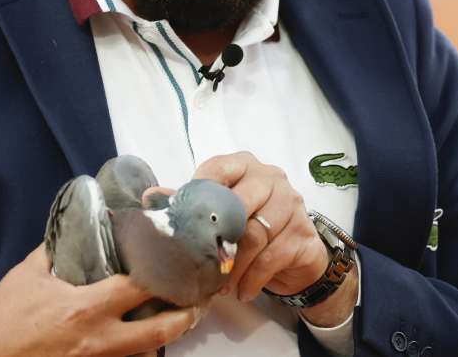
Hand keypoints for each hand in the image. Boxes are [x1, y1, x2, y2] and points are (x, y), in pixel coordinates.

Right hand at [0, 242, 196, 356]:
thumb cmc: (3, 315)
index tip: (178, 262)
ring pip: (146, 354)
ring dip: (166, 338)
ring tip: (182, 320)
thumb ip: (57, 248)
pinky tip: (146, 342)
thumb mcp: (30, 273)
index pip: (137, 288)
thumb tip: (78, 223)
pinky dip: (139, 354)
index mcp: (85, 308)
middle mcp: (98, 339)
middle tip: (200, 302)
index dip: (163, 274)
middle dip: (186, 316)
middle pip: (159, 331)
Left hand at [192, 151, 329, 300]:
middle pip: (238, 203)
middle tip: (201, 263)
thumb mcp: (223, 214)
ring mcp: (291, 204)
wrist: (297, 256)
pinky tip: (242, 291)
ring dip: (233, 266)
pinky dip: (252, 278)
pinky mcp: (303, 233)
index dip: (198, 191)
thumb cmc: (253, 228)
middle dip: (216, 238)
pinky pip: (271, 257)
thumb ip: (192, 204)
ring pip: (254, 234)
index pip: (218, 169)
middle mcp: (271, 179)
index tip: (183, 217)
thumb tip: (154, 196)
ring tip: (219, 286)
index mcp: (245, 166)